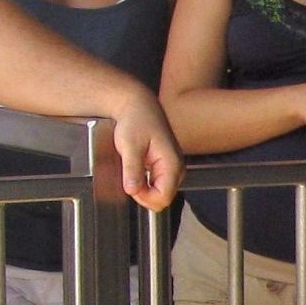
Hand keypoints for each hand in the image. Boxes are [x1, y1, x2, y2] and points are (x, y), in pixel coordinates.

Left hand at [111, 91, 183, 210]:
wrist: (138, 105)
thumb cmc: (136, 120)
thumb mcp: (129, 145)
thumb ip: (132, 170)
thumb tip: (132, 190)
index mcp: (172, 164)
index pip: (163, 198)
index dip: (144, 198)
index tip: (129, 186)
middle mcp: (177, 169)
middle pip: (163, 198)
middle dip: (144, 195)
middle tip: (128, 178)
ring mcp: (173, 169)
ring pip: (160, 193)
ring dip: (144, 189)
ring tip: (131, 172)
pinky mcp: (167, 167)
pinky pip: (158, 184)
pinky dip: (145, 183)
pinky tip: (136, 170)